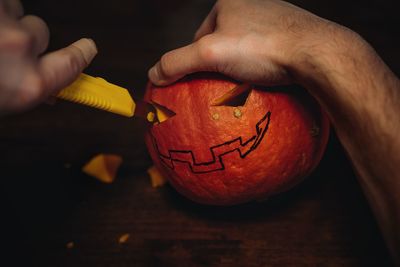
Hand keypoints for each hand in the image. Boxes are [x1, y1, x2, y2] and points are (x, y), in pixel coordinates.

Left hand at [0, 0, 96, 113]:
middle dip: (24, 37)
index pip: (71, 63)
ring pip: (15, 12)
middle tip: (2, 46)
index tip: (87, 48)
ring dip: (3, 21)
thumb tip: (48, 88)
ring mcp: (2, 21)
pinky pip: (2, 1)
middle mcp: (18, 48)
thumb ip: (28, 88)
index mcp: (26, 83)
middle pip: (38, 31)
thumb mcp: (5, 100)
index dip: (81, 54)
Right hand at [148, 0, 399, 263]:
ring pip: (247, 50)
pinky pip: (269, 56)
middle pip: (224, 43)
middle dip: (219, 65)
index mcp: (231, 0)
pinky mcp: (294, 36)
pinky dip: (261, 72)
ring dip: (240, 70)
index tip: (196, 82)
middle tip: (217, 90)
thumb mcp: (210, 53)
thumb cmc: (263, 46)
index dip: (195, 58)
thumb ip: (176, 62)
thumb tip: (152, 75)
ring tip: (238, 92)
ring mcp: (277, 20)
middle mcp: (254, 5)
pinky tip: (262, 87)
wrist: (318, 53)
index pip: (201, 33)